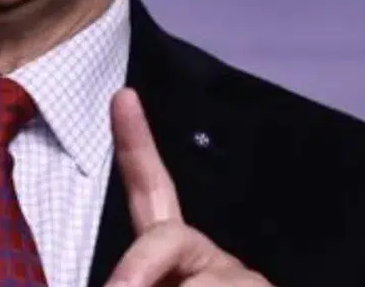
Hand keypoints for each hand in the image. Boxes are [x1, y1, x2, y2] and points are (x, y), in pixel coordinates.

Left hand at [105, 88, 272, 286]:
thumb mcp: (154, 286)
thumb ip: (138, 273)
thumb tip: (120, 280)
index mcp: (179, 254)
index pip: (153, 192)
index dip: (137, 146)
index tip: (123, 96)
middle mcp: (212, 257)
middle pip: (172, 238)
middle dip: (139, 266)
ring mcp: (244, 276)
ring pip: (198, 283)